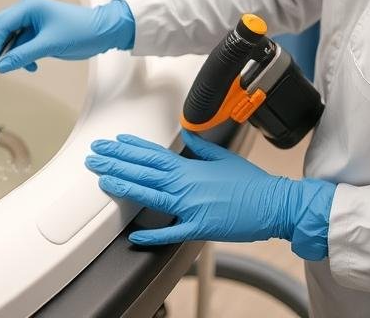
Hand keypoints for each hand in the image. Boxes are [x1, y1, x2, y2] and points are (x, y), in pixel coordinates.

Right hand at [0, 0, 134, 77]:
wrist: (103, 31)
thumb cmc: (81, 31)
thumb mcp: (50, 45)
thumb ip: (23, 55)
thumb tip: (1, 66)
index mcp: (28, 6)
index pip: (0, 26)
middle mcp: (26, 9)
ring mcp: (30, 19)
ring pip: (7, 38)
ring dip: (5, 56)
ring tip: (0, 71)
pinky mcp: (36, 30)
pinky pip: (19, 43)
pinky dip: (19, 56)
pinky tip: (30, 66)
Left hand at [85, 130, 334, 258]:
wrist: (274, 205)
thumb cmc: (252, 184)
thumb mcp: (225, 157)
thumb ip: (202, 146)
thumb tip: (188, 134)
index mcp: (191, 167)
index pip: (153, 154)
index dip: (130, 148)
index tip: (113, 142)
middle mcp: (186, 184)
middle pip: (144, 171)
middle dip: (116, 162)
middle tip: (95, 156)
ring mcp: (190, 207)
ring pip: (150, 194)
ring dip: (124, 185)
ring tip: (103, 178)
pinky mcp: (198, 227)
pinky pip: (171, 232)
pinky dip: (152, 234)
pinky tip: (134, 235)